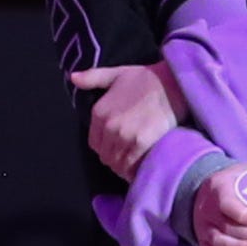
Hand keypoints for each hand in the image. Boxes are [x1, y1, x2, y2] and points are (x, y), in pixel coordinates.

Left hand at [71, 61, 182, 178]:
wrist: (173, 82)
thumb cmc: (147, 78)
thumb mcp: (116, 74)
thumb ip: (93, 77)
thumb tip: (73, 78)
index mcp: (99, 112)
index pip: (95, 143)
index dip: (105, 148)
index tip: (115, 150)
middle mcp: (109, 125)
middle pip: (105, 156)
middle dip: (114, 160)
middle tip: (126, 160)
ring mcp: (124, 135)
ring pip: (117, 163)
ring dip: (124, 168)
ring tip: (133, 167)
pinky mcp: (141, 142)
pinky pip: (131, 165)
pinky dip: (133, 171)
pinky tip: (139, 170)